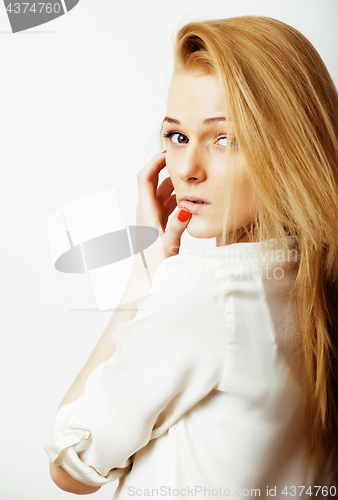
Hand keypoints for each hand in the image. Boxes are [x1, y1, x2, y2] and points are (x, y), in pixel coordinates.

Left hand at [135, 150, 190, 274]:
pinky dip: (178, 197)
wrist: (146, 279)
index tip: (169, 152)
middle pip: (154, 180)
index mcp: (146, 211)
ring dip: (175, 183)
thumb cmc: (154, 265)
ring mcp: (152, 217)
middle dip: (167, 168)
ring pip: (163, 192)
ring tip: (193, 176)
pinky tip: (192, 198)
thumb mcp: (167, 246)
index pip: (145, 177)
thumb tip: (185, 210)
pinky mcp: (158, 223)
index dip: (155, 161)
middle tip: (184, 159)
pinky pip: (168, 203)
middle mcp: (147, 210)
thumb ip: (177, 228)